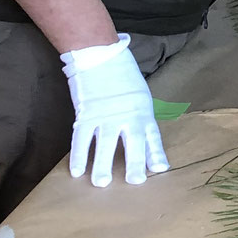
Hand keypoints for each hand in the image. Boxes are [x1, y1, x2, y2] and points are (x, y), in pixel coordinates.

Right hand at [61, 35, 167, 187]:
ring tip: (101, 183)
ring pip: (104, 144)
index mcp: (143, 110)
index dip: (156, 153)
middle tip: (134, 181)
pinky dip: (78, 155)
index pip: (152, 136)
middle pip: (132, 142)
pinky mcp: (86, 113)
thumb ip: (142, 119)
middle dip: (134, 163)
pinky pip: (81, 139)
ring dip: (101, 165)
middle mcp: (127, 114)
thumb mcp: (140, 96)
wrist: (100, 54)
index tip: (160, 169)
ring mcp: (105, 115)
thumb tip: (146, 142)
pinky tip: (77, 171)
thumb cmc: (122, 76)